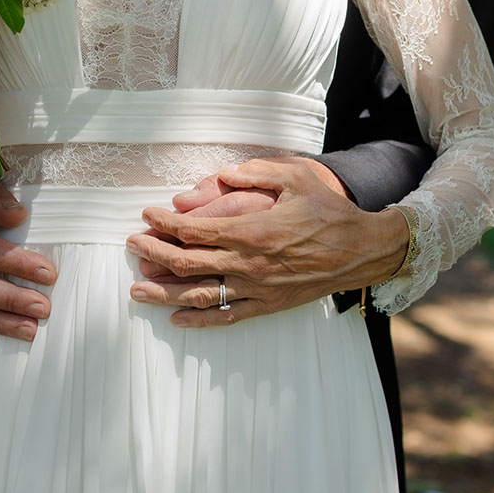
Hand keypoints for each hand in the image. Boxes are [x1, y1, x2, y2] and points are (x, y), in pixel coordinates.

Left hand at [127, 157, 408, 326]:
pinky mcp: (268, 305)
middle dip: (155, 254)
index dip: (166, 222)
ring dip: (165, 293)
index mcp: (252, 230)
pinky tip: (177, 319)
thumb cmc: (327, 209)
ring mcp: (258, 289)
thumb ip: (254, 172)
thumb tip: (219, 172)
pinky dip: (199, 320)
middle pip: (189, 263)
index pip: (196, 230)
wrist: (362, 250)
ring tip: (137, 290)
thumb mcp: (295, 177)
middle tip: (131, 245)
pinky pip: (227, 317)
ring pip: (200, 295)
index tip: (147, 213)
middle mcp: (250, 264)